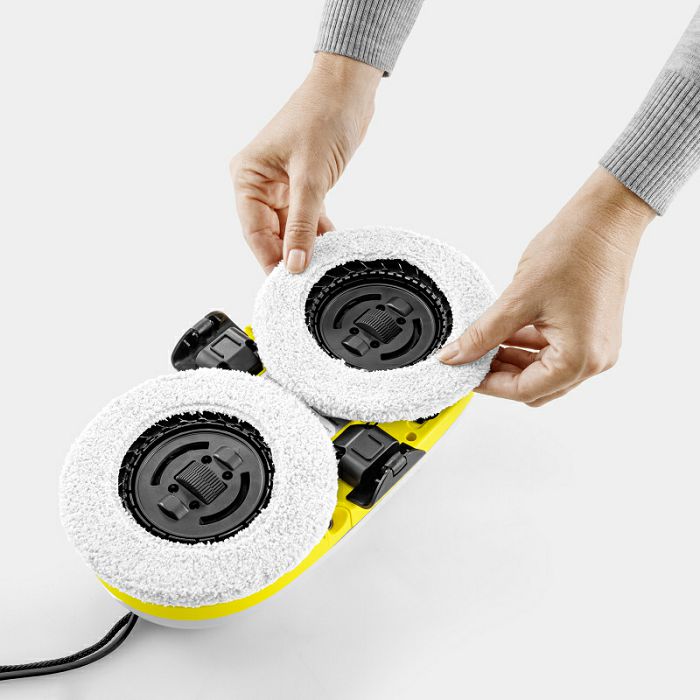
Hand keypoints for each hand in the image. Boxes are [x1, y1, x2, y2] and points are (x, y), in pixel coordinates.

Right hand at [231, 53, 380, 273]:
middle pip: (269, 234)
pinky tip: (329, 247)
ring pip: (289, 228)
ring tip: (320, 266)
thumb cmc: (322, 117)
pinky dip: (317, 232)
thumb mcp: (311, 177)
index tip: (285, 284)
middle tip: (305, 280)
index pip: (254, 231)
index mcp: (248, 176)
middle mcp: (259, 182)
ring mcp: (280, 185)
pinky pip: (305, 218)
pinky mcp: (301, 185)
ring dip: (304, 246)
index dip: (269, 259)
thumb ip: (304, 224)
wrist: (347, 90)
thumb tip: (296, 262)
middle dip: (288, 255)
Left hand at [438, 167, 655, 405]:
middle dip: (501, 375)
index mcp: (581, 358)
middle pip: (536, 387)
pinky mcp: (592, 333)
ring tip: (484, 342)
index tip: (464, 373)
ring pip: (544, 371)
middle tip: (471, 359)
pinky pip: (555, 353)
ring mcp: (597, 348)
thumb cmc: (574, 251)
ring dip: (513, 360)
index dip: (489, 385)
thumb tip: (454, 355)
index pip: (525, 390)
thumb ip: (482, 334)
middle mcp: (595, 360)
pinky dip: (528, 347)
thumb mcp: (517, 299)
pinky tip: (505, 332)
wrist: (605, 219)